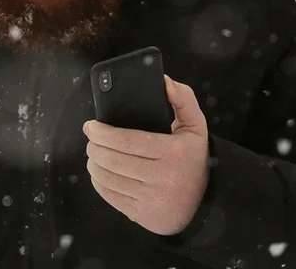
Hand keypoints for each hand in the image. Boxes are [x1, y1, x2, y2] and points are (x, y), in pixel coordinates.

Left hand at [82, 74, 209, 235]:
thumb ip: (183, 99)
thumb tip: (163, 81)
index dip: (102, 133)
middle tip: (91, 138)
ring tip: (94, 153)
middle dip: (95, 146)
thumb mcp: (196, 126)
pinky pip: (111, 197)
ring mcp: (151, 200)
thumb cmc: (194, 158)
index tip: (91, 126)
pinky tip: (99, 171)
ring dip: (94, 163)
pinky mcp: (142, 215)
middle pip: (113, 160)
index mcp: (173, 153)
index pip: (127, 141)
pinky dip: (99, 182)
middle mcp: (162, 178)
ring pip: (108, 178)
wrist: (205, 202)